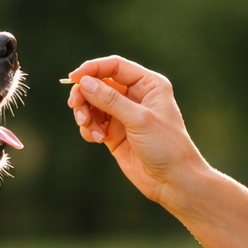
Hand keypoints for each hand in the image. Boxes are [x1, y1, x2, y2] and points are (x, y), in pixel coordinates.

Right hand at [65, 56, 208, 206]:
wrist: (174, 181)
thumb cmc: (167, 146)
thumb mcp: (139, 120)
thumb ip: (110, 100)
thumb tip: (85, 82)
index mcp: (148, 85)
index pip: (115, 66)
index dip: (92, 69)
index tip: (74, 79)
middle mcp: (135, 96)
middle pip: (99, 84)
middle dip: (84, 95)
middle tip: (76, 107)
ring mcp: (123, 115)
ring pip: (92, 104)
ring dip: (85, 114)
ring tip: (89, 129)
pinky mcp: (114, 133)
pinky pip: (93, 123)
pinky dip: (89, 129)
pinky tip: (97, 139)